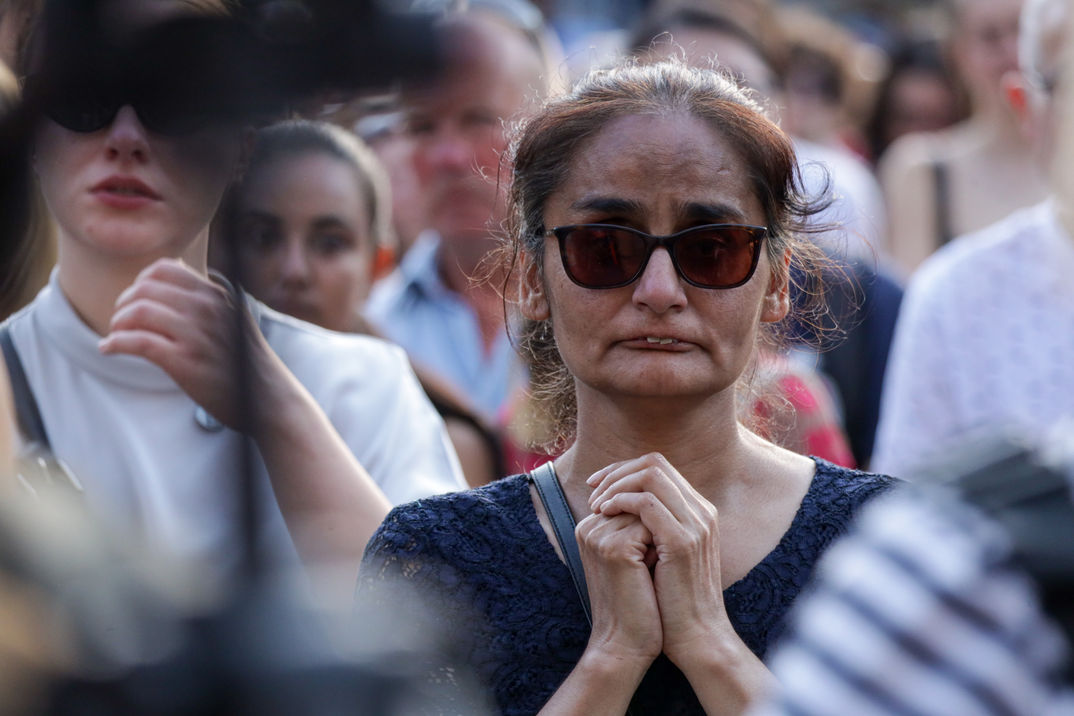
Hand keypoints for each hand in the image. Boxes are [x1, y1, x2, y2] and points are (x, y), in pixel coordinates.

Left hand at [99, 258, 283, 432]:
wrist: (268, 399)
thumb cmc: (246, 363)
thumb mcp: (234, 317)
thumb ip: (208, 297)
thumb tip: (176, 269)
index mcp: (217, 294)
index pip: (164, 269)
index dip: (140, 282)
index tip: (136, 301)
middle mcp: (208, 308)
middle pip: (145, 289)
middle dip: (124, 304)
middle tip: (121, 322)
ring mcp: (197, 334)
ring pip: (138, 312)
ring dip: (118, 323)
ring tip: (116, 335)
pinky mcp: (185, 362)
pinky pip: (137, 342)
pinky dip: (116, 343)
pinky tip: (109, 349)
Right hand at [575, 509, 662, 668]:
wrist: (625, 644)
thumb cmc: (635, 602)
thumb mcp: (631, 557)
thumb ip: (635, 526)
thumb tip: (663, 500)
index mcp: (590, 527)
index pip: (633, 499)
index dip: (650, 528)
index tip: (642, 562)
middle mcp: (589, 527)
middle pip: (640, 502)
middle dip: (655, 530)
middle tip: (646, 568)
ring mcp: (599, 536)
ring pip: (648, 511)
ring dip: (659, 537)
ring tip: (646, 571)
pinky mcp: (615, 548)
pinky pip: (652, 527)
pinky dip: (661, 547)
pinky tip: (650, 573)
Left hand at [586, 453, 732, 667]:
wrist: (696, 637)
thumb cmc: (673, 601)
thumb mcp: (663, 555)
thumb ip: (651, 528)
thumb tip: (620, 507)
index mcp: (698, 513)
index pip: (659, 468)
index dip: (624, 470)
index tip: (598, 485)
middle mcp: (701, 512)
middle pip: (655, 463)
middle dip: (617, 471)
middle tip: (593, 489)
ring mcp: (695, 525)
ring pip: (651, 476)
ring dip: (616, 485)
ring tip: (597, 504)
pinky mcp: (683, 542)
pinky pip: (647, 503)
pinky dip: (621, 501)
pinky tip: (604, 514)